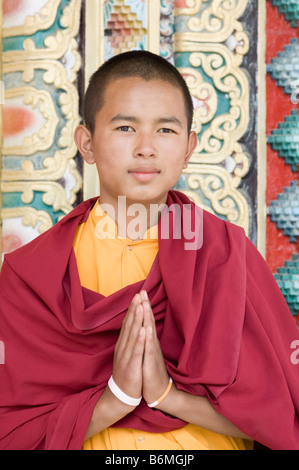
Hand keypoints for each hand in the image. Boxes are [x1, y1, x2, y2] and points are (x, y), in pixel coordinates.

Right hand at [112, 293, 144, 400]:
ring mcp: (126, 356)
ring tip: (140, 306)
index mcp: (124, 344)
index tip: (138, 294)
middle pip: (129, 325)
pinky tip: (143, 330)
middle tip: (139, 294)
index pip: (128, 322)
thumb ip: (130, 340)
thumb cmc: (128, 373)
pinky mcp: (131, 366)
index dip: (133, 308)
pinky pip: (136, 351)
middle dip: (134, 309)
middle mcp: (123, 347)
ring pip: (132, 335)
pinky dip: (139, 340)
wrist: (122, 396)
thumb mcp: (128, 354)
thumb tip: (133, 326)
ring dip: (136, 319)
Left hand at [140, 290, 169, 405]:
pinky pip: (149, 350)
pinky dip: (147, 339)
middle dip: (145, 307)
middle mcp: (152, 345)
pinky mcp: (151, 364)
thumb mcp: (149, 353)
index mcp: (150, 342)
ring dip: (147, 318)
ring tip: (144, 304)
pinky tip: (146, 329)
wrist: (158, 393)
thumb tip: (146, 327)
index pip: (146, 321)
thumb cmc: (152, 372)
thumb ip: (148, 340)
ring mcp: (152, 354)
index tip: (141, 293)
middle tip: (143, 292)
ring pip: (149, 333)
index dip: (143, 307)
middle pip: (148, 323)